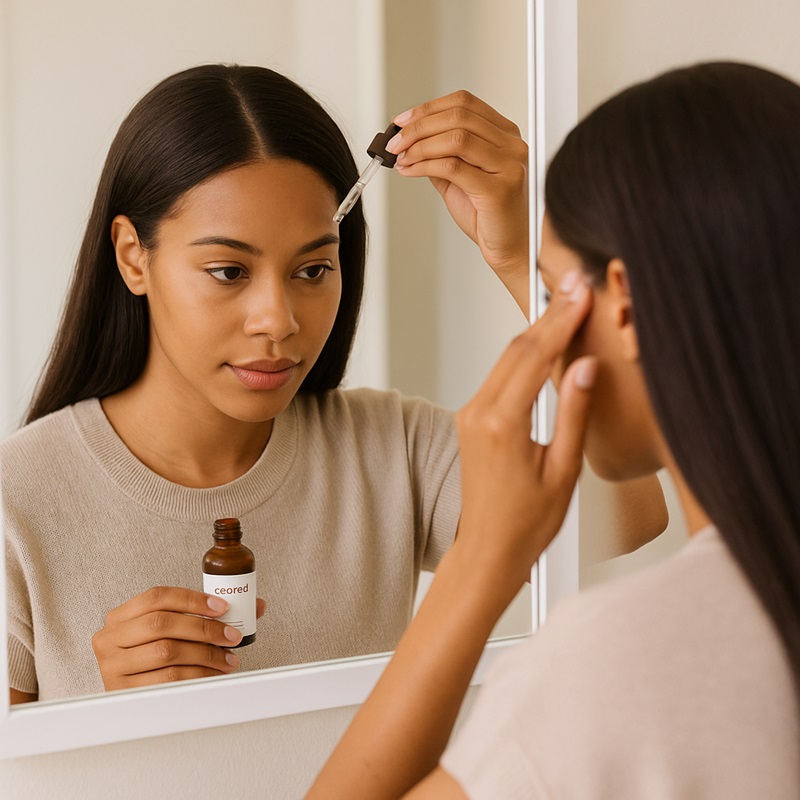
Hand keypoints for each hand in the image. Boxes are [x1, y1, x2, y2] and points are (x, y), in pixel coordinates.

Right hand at [92, 586, 266, 690]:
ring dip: (206, 655)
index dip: (193, 599)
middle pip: (162, 624)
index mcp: (120, 616)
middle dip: (205, 629)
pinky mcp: (124, 692)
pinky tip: (213, 675)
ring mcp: (113, 666)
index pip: (157, 596)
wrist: (128, 699)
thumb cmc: (153, 658)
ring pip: (167, 652)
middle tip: (232, 635)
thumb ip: (206, 616)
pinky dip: (198, 676)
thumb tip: (255, 606)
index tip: (222, 607)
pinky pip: (168, 680)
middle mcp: (110, 638)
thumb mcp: (172, 631)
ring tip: (227, 658)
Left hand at [388, 91, 528, 301]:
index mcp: (505, 135)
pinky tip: (410, 171)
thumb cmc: (489, 216)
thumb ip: (441, 156)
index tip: (403, 121)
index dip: (429, 108)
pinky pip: (453, 167)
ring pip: (456, 138)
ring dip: (419, 146)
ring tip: (401, 157)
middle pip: (458, 117)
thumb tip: (408, 141)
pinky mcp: (498, 189)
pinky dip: (424, 166)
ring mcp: (509, 166)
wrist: (509, 248)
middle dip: (419, 127)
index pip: (465, 104)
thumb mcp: (460, 178)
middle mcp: (511, 146)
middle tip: (395, 142)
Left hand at [454, 269, 595, 591]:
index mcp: (502, 425)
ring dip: (537, 329)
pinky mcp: (472, 418)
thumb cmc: (527, 522)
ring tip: (565, 302)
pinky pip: (499, 375)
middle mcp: (479, 413)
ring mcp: (470, 414)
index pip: (535, 357)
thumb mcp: (564, 470)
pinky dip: (524, 353)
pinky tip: (544, 340)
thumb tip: (584, 366)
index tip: (581, 293)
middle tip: (574, 283)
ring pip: (506, 358)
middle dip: (549, 314)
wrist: (489, 548)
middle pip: (517, 348)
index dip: (562, 321)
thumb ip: (573, 413)